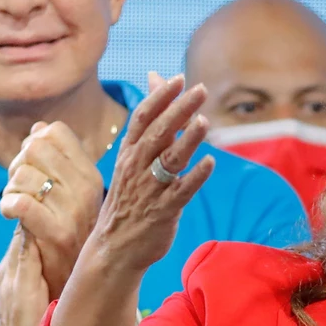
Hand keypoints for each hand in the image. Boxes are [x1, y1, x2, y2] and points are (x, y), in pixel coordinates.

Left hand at [0, 120, 103, 298]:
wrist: (72, 284)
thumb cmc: (66, 238)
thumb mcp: (68, 194)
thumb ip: (55, 160)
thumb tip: (39, 128)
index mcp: (91, 175)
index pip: (55, 133)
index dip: (35, 144)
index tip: (33, 167)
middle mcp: (88, 189)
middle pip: (35, 148)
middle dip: (18, 165)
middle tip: (18, 188)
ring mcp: (75, 212)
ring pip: (24, 175)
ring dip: (10, 190)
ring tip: (17, 208)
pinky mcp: (58, 234)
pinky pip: (21, 202)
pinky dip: (8, 206)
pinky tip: (10, 215)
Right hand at [75, 74, 213, 277]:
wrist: (114, 248)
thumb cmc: (130, 199)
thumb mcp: (133, 159)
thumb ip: (151, 121)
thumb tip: (155, 77)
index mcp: (129, 154)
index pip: (142, 118)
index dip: (160, 97)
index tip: (179, 79)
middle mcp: (136, 168)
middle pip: (157, 133)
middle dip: (178, 110)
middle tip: (199, 91)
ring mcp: (149, 191)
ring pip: (169, 160)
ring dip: (187, 140)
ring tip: (204, 122)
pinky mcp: (163, 212)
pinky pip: (181, 192)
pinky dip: (195, 177)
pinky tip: (210, 163)